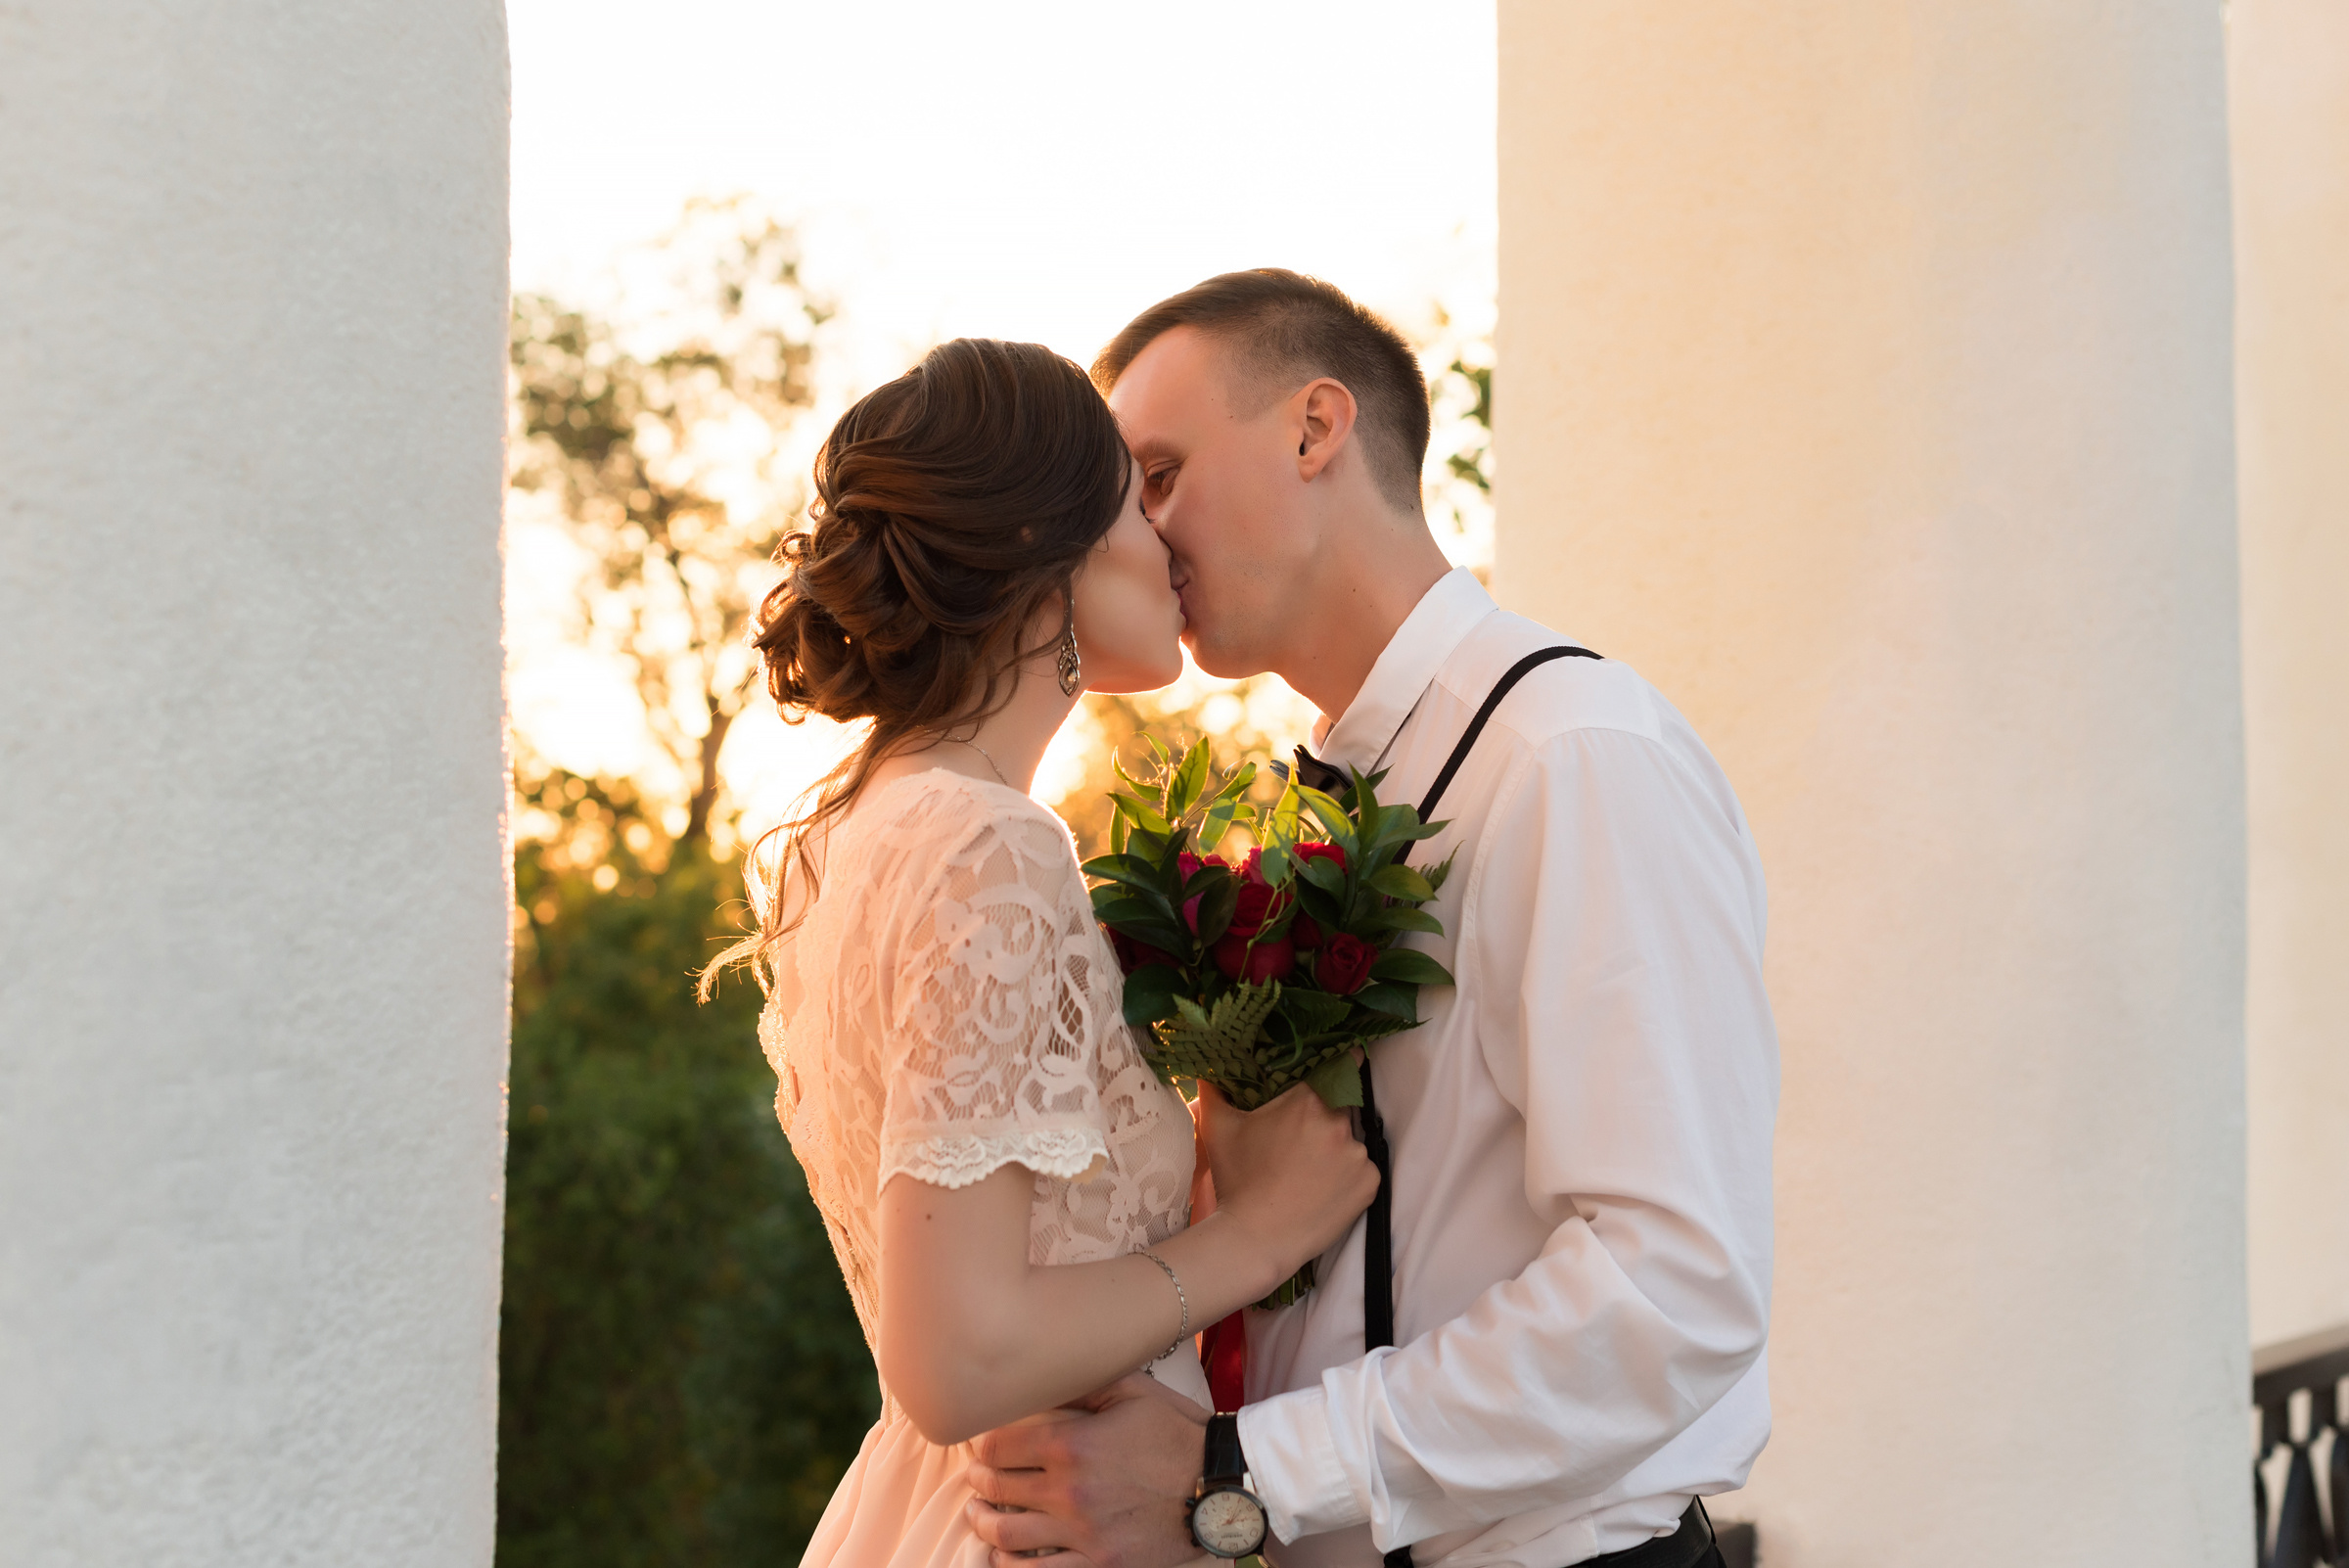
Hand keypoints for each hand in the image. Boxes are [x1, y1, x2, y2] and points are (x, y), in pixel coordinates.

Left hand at [965, 1373, 1207, 1567]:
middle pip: (997, 1488)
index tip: (978, 1443)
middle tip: (975, 1477)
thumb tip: (1045, 1372)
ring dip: (983, 1523)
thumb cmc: (1179, 1433)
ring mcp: (1082, 1533)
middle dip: (978, 1480)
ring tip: (978, 1514)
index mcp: (1072, 1443)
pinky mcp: (1100, 1564)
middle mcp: (1068, 1490)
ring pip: (1007, 1535)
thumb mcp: (1135, 1392)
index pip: (998, 1446)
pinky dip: (1010, 1566)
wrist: (1221, 1485)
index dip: (980, 1444)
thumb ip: (1085, 1382)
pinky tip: (1001, 1557)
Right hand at [1198, 1080, 1378, 1280]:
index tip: (1343, 1064)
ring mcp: (1357, 1155)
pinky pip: (1362, 1172)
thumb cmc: (1237, 1181)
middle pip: (1341, 1109)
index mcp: (1308, 1101)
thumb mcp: (1219, 1129)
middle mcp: (1339, 1123)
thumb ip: (1213, 1092)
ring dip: (1334, 1152)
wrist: (1255, 1239)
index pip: (1340, 1066)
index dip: (1343, 1064)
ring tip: (1306, 1174)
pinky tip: (1322, 1192)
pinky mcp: (1369, 1184)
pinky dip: (1348, 1178)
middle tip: (1299, 1143)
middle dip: (1324, 1121)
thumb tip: (1204, 1071)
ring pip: (1351, 1143)